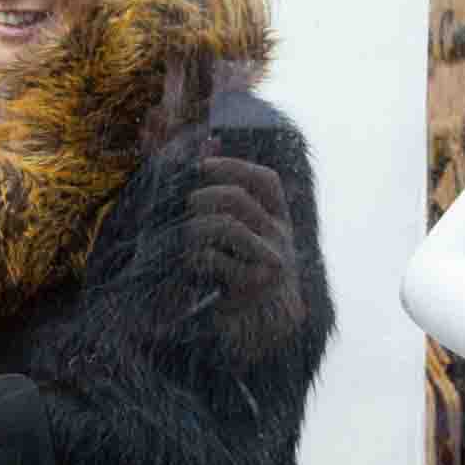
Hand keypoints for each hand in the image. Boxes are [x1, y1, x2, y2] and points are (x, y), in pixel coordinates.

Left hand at [185, 153, 300, 342]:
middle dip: (204, 197)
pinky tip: (189, 263)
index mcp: (279, 219)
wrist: (255, 326)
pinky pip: (214, 258)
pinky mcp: (253, 286)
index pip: (266, 181)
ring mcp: (270, 262)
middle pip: (238, 200)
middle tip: (187, 206)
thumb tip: (209, 138)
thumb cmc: (238, 273)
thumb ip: (223, 187)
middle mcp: (280, 237)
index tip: (202, 166)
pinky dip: (193, 257)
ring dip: (194, 227)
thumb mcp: (235, 231)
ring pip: (225, 227)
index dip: (234, 166)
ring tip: (184, 236)